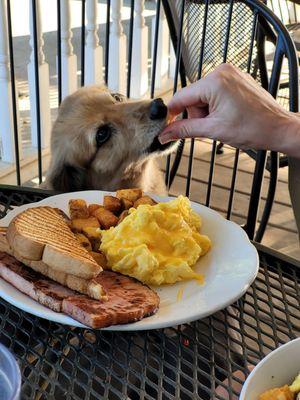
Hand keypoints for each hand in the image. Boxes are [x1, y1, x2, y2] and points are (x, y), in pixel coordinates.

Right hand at [159, 64, 299, 156]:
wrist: (278, 128)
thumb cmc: (254, 128)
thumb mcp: (213, 130)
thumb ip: (185, 130)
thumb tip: (166, 134)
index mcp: (215, 81)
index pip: (181, 97)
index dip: (173, 114)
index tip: (169, 127)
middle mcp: (222, 72)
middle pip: (192, 96)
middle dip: (197, 114)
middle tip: (211, 126)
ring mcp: (230, 73)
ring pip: (203, 95)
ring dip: (207, 112)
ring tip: (223, 121)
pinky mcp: (236, 78)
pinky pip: (215, 92)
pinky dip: (215, 106)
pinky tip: (228, 115)